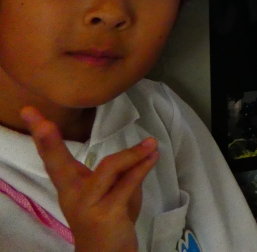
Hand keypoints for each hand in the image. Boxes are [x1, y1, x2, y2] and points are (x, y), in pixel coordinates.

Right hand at [21, 106, 158, 251]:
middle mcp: (72, 194)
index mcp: (70, 186)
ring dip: (133, 154)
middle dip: (48, 141)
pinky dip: (142, 167)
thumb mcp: (111, 191)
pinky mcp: (106, 214)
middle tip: (40, 122)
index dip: (42, 135)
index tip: (29, 112)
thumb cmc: (108, 218)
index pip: (53, 157)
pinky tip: (152, 157)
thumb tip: (143, 151)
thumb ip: (121, 171)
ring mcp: (87, 205)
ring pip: (109, 167)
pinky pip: (127, 183)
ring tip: (151, 144)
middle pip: (58, 164)